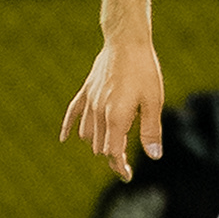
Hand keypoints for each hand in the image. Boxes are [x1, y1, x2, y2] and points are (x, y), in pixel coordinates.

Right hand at [60, 35, 165, 181]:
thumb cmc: (144, 71)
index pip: (113, 153)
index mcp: (116, 117)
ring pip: (87, 134)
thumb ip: (152, 130)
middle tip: (125, 166)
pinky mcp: (86, 91)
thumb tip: (154, 156)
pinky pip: (72, 112)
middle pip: (100, 147)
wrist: (127, 42)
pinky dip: (68, 127)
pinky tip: (64, 139)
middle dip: (112, 158)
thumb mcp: (154, 101)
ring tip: (111, 149)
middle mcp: (99, 112)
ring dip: (97, 144)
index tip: (127, 176)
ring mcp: (90, 101)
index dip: (120, 167)